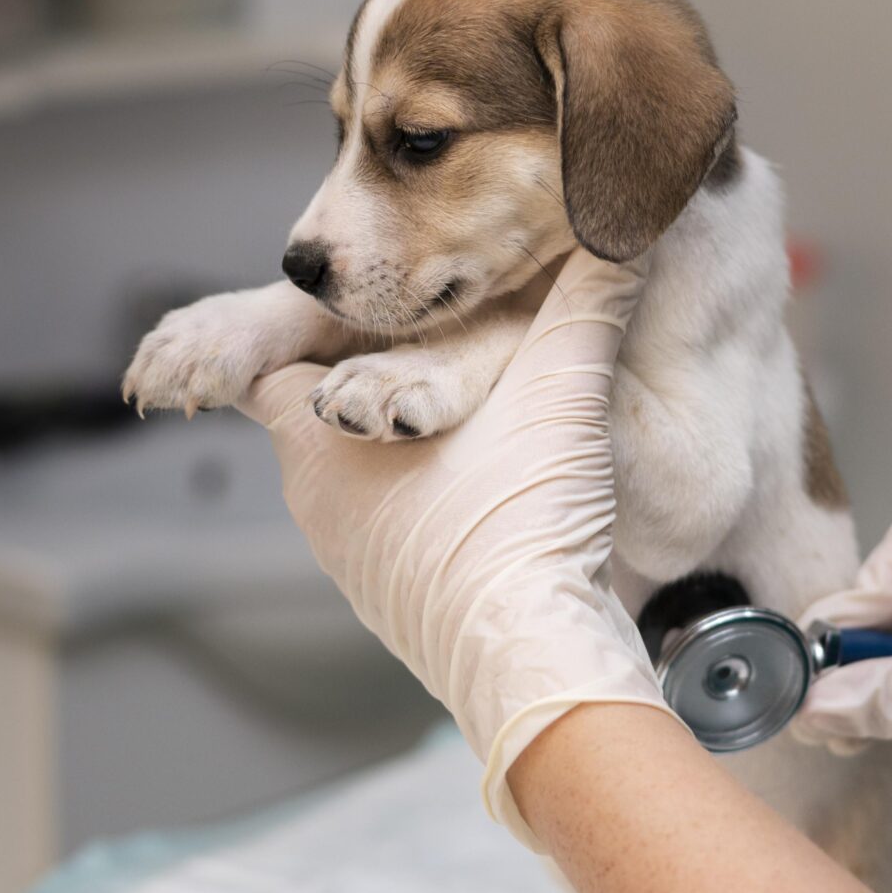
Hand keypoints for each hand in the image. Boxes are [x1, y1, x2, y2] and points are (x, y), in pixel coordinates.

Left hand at [237, 249, 664, 845]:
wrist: (537, 669)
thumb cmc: (521, 534)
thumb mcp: (561, 393)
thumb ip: (588, 299)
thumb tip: (624, 223)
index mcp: (319, 439)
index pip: (267, 357)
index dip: (307, 322)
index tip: (355, 297)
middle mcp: (318, 502)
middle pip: (320, 411)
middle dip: (369, 369)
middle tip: (429, 329)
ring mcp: (354, 562)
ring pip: (358, 473)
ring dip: (400, 438)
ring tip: (468, 405)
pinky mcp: (397, 603)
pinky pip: (394, 529)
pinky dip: (426, 497)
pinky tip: (487, 483)